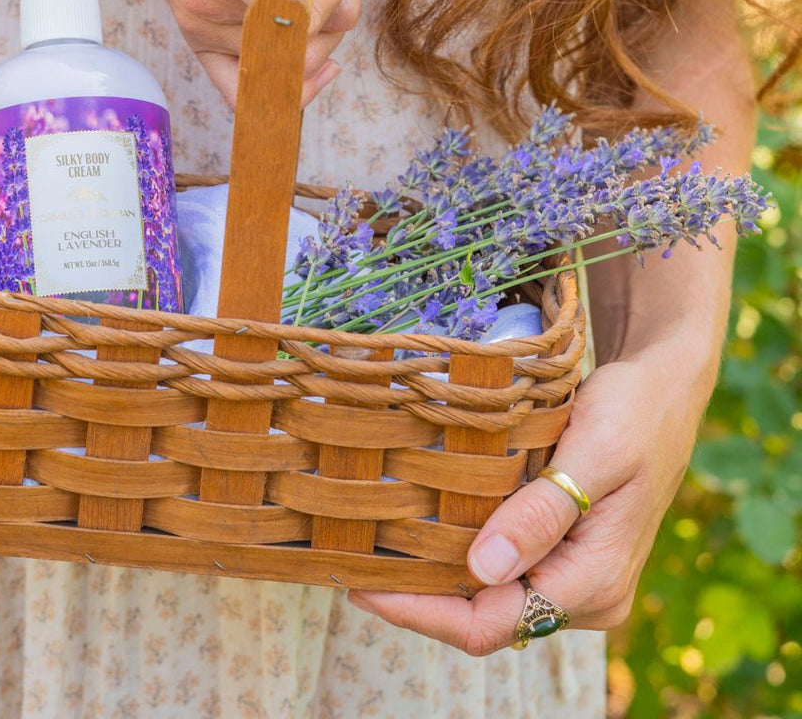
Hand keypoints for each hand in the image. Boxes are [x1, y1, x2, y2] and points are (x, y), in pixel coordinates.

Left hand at [347, 340, 718, 654]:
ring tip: (371, 549)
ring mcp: (573, 578)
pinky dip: (455, 556)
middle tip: (349, 563)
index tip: (360, 584)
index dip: (420, 612)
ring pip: (488, 598)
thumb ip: (543, 513)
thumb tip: (484, 569)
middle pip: (484, 619)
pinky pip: (500, 570)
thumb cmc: (635, 412)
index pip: (491, 623)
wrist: (663, 389)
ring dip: (432, 579)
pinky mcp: (561, 553)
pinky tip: (416, 530)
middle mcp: (585, 594)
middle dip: (417, 599)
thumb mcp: (595, 452)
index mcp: (595, 581)